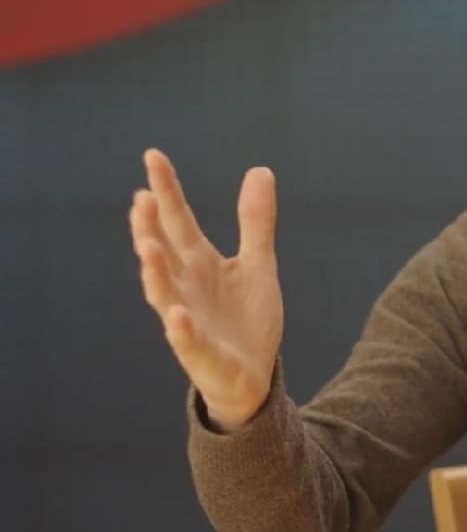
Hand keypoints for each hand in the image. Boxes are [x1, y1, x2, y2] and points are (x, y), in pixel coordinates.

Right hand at [129, 148, 282, 431]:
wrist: (254, 375)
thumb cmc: (246, 319)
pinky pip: (187, 340)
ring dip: (155, 271)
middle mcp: (186, 287)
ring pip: (164, 294)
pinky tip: (177, 314)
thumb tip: (259, 170)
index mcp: (199, 263)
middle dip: (149, 228)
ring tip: (148, 246)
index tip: (153, 156)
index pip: (178, 220)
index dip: (167, 190)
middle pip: (163, 252)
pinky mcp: (202, 353)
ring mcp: (188, 320)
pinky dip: (181, 328)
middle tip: (141, 197)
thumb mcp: (258, 264)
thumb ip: (255, 221)